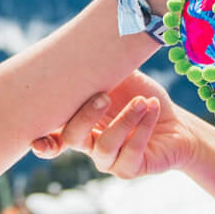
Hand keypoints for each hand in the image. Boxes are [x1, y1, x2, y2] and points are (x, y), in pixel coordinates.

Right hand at [30, 72, 197, 178]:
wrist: (177, 123)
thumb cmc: (142, 98)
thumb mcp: (119, 77)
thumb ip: (98, 68)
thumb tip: (83, 43)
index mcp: (79, 125)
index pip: (52, 136)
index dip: (43, 140)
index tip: (38, 138)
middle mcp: (89, 145)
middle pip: (72, 138)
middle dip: (86, 116)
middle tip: (105, 96)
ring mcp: (108, 161)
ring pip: (104, 147)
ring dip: (124, 120)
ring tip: (142, 102)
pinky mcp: (129, 170)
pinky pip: (131, 152)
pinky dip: (142, 127)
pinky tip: (152, 108)